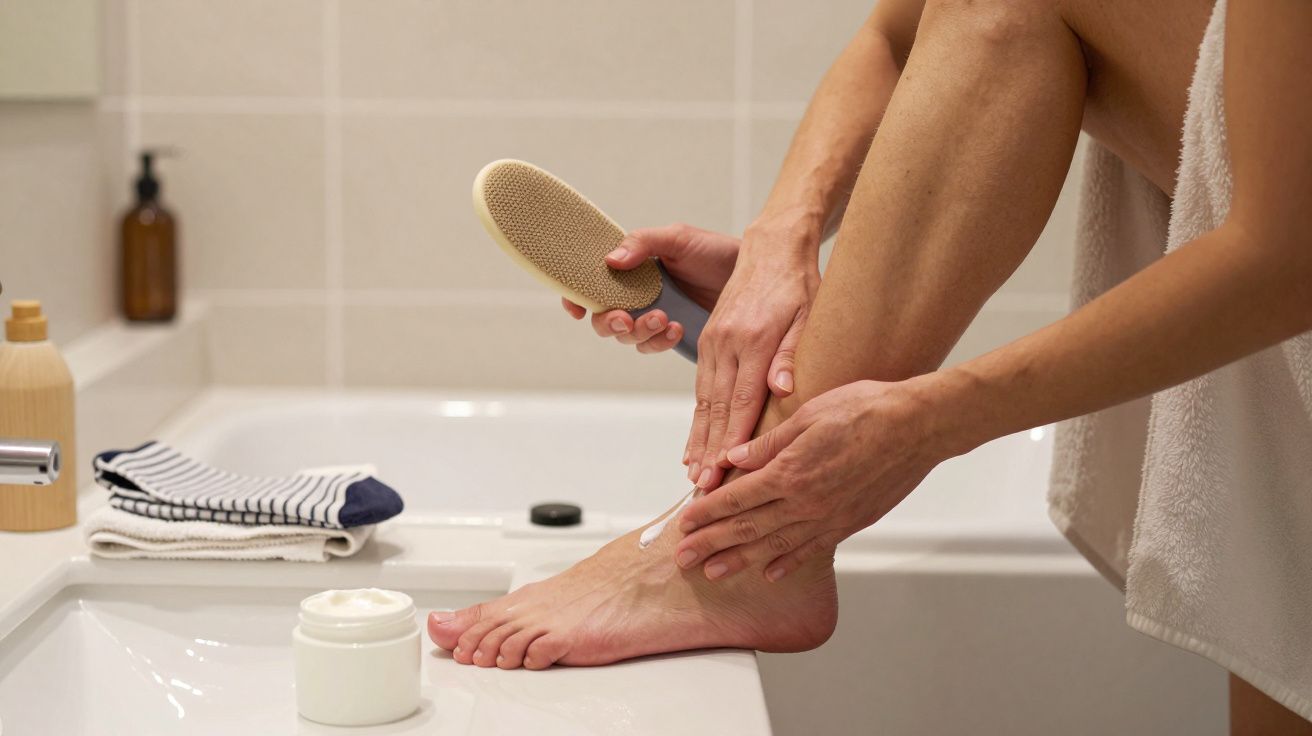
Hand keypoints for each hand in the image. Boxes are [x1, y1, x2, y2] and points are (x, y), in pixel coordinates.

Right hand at [561, 223, 738, 353]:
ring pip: (628, 337)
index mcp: (631, 269)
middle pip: (605, 318)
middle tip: (627, 318)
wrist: (757, 274)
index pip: (593, 284)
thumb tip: (610, 260)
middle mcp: (638, 295)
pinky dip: (659, 342)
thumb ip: (643, 243)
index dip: (577, 297)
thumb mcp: (678, 238)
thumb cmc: (715, 251)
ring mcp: (655, 316)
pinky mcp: (674, 336)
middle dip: (610, 322)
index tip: (578, 308)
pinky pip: (654, 346)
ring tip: (663, 319)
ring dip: (638, 332)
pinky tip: (677, 329)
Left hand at [674, 378, 962, 581]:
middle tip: (683, 558)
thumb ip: (768, 443)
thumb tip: (732, 458)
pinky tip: (769, 572)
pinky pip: (811, 549)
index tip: (683, 523)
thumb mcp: (809, 414)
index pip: (735, 498)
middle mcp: (805, 501)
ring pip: (774, 546)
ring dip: (739, 560)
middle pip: (747, 528)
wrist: (919, 427)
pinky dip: (786, 562)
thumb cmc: (867, 410)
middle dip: (711, 544)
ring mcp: (828, 517)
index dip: (706, 512)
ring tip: (713, 572)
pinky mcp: (849, 523)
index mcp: (789, 471)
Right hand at [684, 216, 820, 488]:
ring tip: (694, 473)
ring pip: (703, 401)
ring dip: (698, 439)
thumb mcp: (808, 314)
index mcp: (754, 340)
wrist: (772, 247)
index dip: (731, 441)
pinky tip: (695, 442)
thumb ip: (791, 354)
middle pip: (715, 409)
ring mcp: (714, 342)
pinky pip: (700, 387)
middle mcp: (727, 343)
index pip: (740, 402)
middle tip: (704, 487)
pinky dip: (697, 418)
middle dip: (709, 451)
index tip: (723, 472)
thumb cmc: (798, 282)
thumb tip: (783, 390)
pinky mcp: (709, 340)